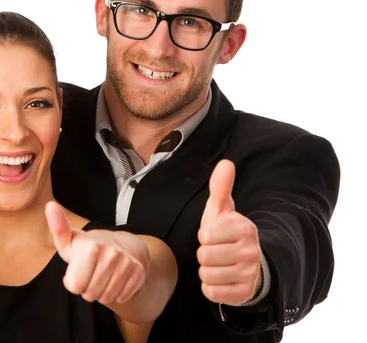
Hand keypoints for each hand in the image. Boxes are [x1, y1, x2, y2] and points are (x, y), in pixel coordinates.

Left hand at [45, 201, 146, 304]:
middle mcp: (111, 252)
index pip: (75, 286)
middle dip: (87, 288)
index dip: (73, 282)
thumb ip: (58, 227)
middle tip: (90, 273)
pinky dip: (116, 294)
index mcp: (91, 246)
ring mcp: (126, 262)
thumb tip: (50, 205)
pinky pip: (121, 297)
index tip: (77, 268)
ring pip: (106, 298)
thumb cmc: (85, 247)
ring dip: (101, 292)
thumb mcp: (68, 240)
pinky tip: (115, 279)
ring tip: (101, 276)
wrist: (119, 246)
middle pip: (90, 294)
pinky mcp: (138, 271)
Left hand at [197, 159, 261, 305]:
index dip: (204, 235)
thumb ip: (220, 188)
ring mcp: (250, 274)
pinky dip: (210, 287)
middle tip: (216, 251)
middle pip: (204, 256)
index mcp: (245, 228)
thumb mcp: (222, 210)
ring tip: (218, 264)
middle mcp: (251, 252)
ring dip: (206, 270)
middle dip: (204, 254)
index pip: (205, 235)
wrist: (247, 263)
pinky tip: (220, 279)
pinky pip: (211, 292)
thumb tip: (226, 162)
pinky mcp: (245, 294)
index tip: (215, 235)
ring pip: (206, 275)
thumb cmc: (227, 232)